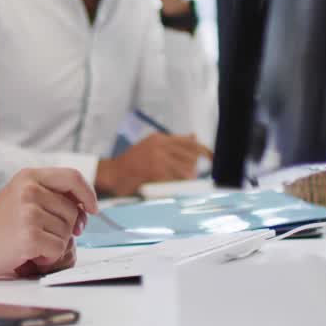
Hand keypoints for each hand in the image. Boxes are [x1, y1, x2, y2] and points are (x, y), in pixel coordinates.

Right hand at [0, 168, 97, 280]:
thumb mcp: (22, 198)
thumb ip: (52, 196)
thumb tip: (86, 209)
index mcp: (29, 176)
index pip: (72, 177)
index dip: (87, 194)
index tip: (92, 209)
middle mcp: (29, 190)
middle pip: (74, 211)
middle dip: (66, 228)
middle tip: (42, 235)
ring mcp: (29, 212)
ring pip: (68, 233)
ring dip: (54, 244)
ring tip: (29, 243)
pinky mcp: (29, 236)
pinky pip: (58, 250)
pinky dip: (47, 258)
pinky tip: (28, 255)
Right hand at [94, 133, 213, 195]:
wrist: (112, 174)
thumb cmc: (132, 163)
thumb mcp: (151, 146)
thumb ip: (172, 143)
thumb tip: (194, 137)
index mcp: (159, 139)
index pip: (189, 143)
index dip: (204, 151)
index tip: (213, 157)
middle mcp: (159, 146)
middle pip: (190, 158)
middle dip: (192, 169)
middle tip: (187, 177)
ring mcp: (157, 159)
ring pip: (186, 170)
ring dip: (185, 179)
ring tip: (176, 183)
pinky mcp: (155, 172)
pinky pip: (175, 181)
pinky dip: (176, 186)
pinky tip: (169, 188)